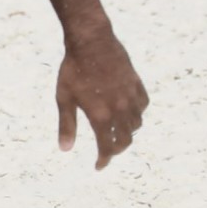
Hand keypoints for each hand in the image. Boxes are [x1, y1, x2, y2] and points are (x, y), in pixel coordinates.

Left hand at [56, 25, 148, 170]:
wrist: (91, 41)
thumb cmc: (73, 70)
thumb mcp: (64, 98)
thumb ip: (66, 125)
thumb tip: (65, 149)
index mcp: (100, 116)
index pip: (106, 148)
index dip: (103, 160)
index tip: (99, 166)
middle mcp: (119, 110)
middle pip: (124, 140)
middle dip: (116, 150)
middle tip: (107, 150)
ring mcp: (130, 96)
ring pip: (136, 124)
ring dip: (127, 132)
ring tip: (116, 132)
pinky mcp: (137, 84)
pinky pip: (142, 106)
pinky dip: (137, 114)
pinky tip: (127, 112)